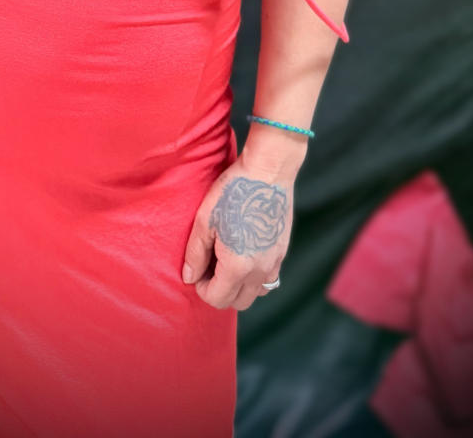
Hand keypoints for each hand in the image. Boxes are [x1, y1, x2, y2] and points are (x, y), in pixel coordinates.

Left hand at [181, 151, 294, 310]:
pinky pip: (269, 278)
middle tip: (210, 266)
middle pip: (237, 302)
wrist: (269, 170)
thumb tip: (190, 277)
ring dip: (239, 287)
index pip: (217, 298)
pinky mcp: (283, 251)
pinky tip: (245, 253)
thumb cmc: (234, 191)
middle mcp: (259, 271)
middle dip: (220, 291)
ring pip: (256, 293)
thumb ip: (195, 253)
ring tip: (228, 261)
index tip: (197, 269)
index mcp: (238, 266)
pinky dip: (255, 276)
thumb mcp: (205, 219)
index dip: (201, 288)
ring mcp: (274, 262)